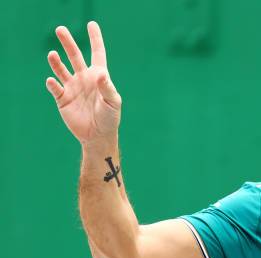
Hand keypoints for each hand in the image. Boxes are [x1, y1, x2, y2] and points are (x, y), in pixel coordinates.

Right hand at [46, 21, 121, 145]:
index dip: (95, 39)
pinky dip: (52, 84)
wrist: (98, 136)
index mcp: (98, 76)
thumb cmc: (110, 118)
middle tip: (60, 29)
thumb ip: (107, 87)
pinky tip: (52, 80)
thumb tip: (99, 73)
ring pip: (61, 69)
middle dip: (68, 43)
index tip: (91, 24)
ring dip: (56, 62)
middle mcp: (84, 78)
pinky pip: (55, 88)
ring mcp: (72, 88)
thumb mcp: (113, 102)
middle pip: (74, 56)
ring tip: (52, 54)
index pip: (97, 53)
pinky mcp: (63, 99)